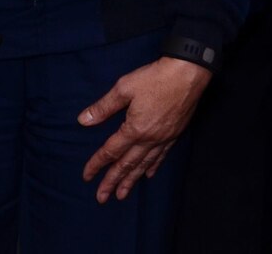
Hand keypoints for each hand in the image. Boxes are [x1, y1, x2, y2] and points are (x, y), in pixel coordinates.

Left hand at [79, 57, 211, 202]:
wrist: (187, 74)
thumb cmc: (154, 78)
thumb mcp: (124, 88)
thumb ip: (103, 107)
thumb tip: (83, 120)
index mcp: (134, 129)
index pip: (111, 151)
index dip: (97, 164)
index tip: (86, 176)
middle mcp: (149, 139)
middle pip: (127, 164)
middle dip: (113, 182)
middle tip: (102, 198)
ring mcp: (164, 138)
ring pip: (144, 165)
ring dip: (132, 180)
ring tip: (122, 195)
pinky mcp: (175, 134)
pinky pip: (162, 156)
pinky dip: (153, 167)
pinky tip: (148, 175)